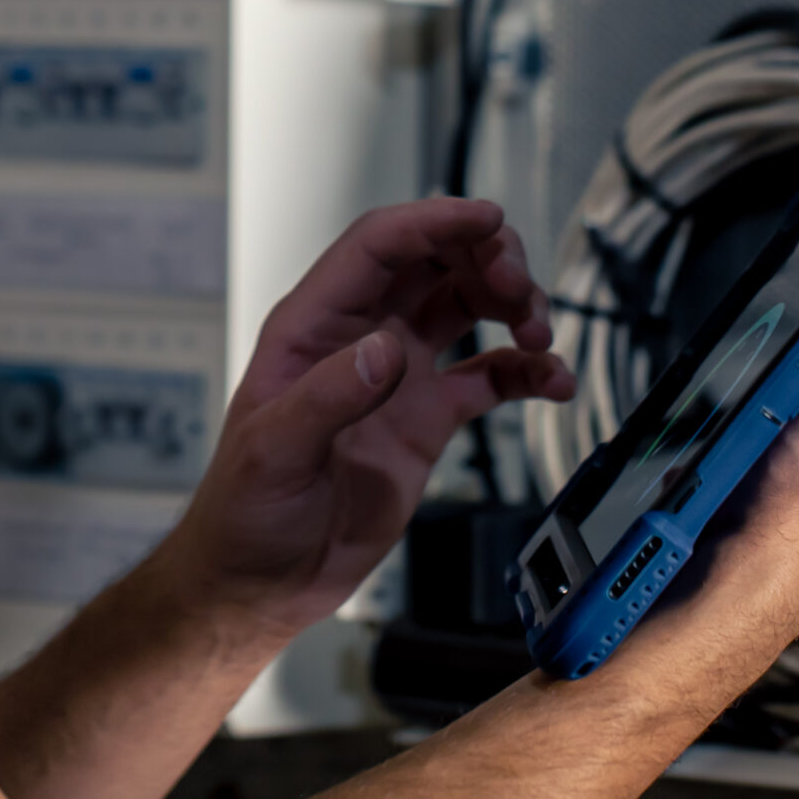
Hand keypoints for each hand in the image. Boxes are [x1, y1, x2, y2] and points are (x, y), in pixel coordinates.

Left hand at [158, 198, 575, 638]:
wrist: (262, 580)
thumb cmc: (245, 512)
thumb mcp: (274, 452)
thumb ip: (328, 398)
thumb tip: (384, 348)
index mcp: (312, 326)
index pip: (378, 247)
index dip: (432, 222)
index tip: (487, 218)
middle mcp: (360, 337)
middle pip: (433, 261)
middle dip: (484, 257)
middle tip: (518, 289)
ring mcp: (398, 375)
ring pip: (468, 306)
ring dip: (512, 305)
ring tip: (539, 336)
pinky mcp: (428, 418)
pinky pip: (489, 377)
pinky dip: (527, 371)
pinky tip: (553, 382)